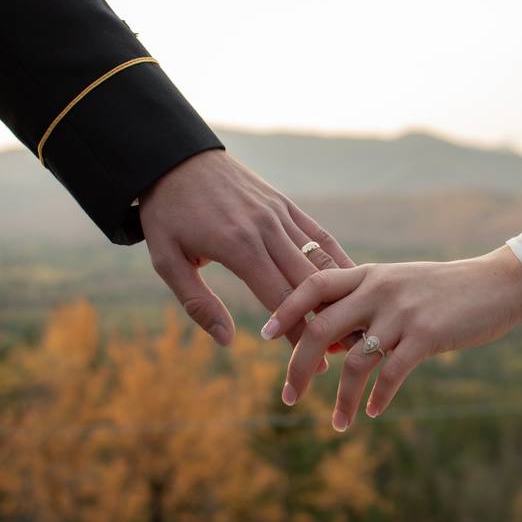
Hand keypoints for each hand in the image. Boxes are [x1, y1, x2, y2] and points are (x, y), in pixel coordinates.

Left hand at [139, 149, 352, 354]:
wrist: (175, 158)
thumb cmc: (167, 213)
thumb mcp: (166, 260)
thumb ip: (197, 303)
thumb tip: (228, 341)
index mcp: (238, 247)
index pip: (279, 300)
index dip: (300, 334)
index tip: (317, 363)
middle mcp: (266, 230)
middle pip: (308, 284)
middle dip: (327, 320)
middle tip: (345, 352)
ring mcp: (279, 214)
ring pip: (320, 259)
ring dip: (339, 294)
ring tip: (355, 323)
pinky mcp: (285, 204)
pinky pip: (318, 234)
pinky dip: (337, 258)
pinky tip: (352, 280)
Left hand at [261, 246, 521, 430]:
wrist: (496, 283)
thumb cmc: (444, 289)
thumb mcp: (399, 284)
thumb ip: (364, 304)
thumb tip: (330, 342)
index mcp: (368, 274)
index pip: (314, 284)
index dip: (284, 308)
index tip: (263, 335)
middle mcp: (379, 289)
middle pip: (320, 328)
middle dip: (298, 366)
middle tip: (288, 397)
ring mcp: (402, 312)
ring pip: (356, 361)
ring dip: (342, 398)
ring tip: (339, 424)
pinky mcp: (427, 335)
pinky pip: (391, 374)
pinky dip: (377, 398)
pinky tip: (371, 412)